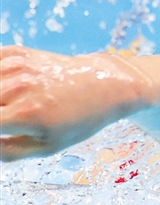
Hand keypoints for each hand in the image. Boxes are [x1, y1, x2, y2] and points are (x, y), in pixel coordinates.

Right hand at [0, 46, 151, 160]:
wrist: (105, 85)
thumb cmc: (78, 121)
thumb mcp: (48, 146)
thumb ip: (8, 151)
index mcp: (27, 114)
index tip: (2, 129)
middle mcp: (21, 87)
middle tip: (7, 119)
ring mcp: (20, 66)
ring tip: (9, 107)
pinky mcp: (20, 53)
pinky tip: (6, 88)